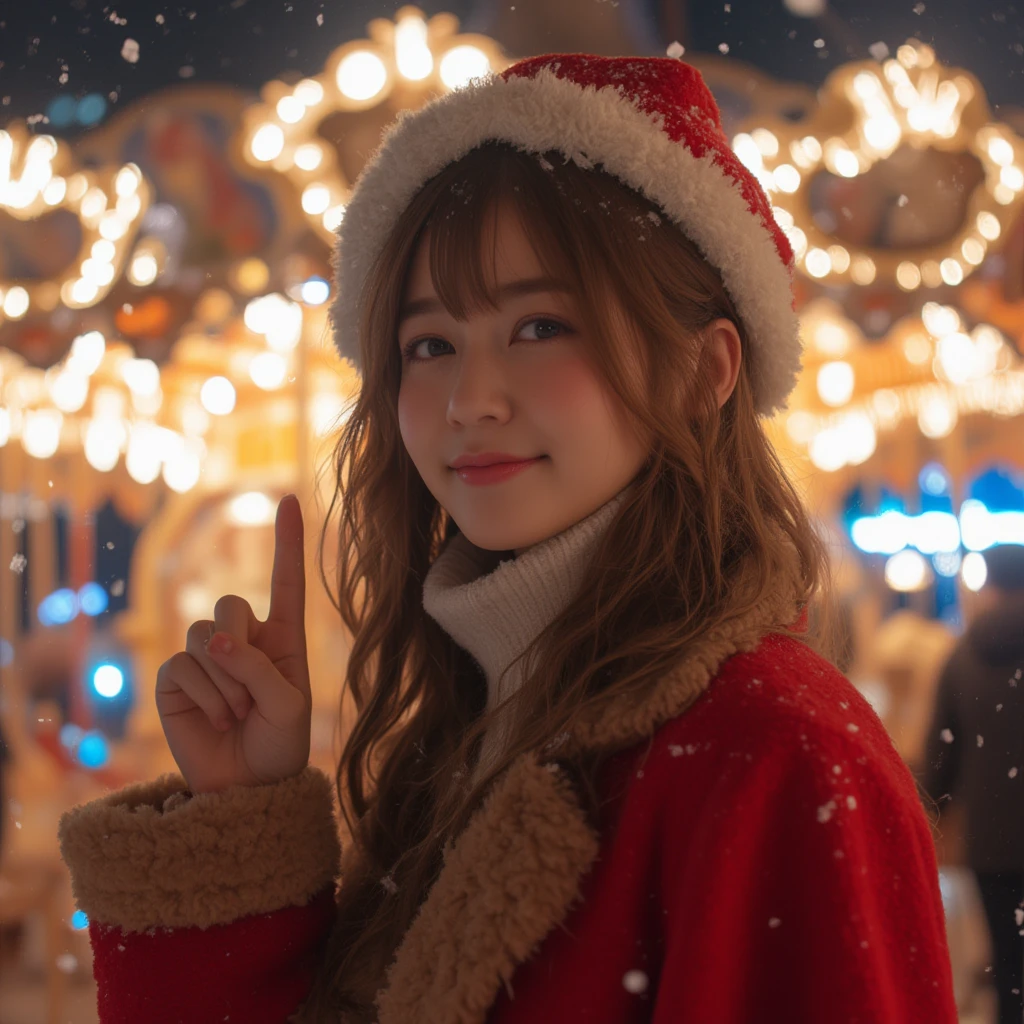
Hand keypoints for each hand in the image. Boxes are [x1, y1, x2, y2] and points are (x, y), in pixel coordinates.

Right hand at [155, 494, 310, 793]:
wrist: (248, 788)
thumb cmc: (280, 744)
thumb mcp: (288, 705)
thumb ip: (259, 668)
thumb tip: (212, 642)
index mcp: (282, 638)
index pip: (285, 582)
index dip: (287, 542)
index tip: (290, 500)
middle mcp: (243, 640)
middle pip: (229, 605)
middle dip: (238, 645)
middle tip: (252, 693)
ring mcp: (206, 658)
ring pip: (202, 637)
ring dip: (224, 682)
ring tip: (238, 714)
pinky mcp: (175, 679)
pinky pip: (181, 665)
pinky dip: (203, 694)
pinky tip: (216, 718)